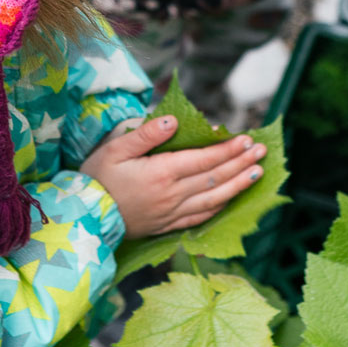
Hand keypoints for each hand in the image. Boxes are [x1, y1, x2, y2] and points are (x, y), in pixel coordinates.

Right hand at [79, 116, 265, 237]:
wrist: (85, 217)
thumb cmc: (97, 177)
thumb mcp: (115, 148)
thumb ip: (145, 134)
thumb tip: (173, 121)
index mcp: (161, 172)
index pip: (204, 159)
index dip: (228, 149)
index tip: (247, 139)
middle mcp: (172, 194)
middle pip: (215, 177)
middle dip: (241, 163)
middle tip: (262, 151)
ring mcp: (172, 213)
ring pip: (214, 198)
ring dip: (239, 185)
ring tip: (258, 173)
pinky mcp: (168, 225)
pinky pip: (201, 216)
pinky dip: (220, 206)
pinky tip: (232, 198)